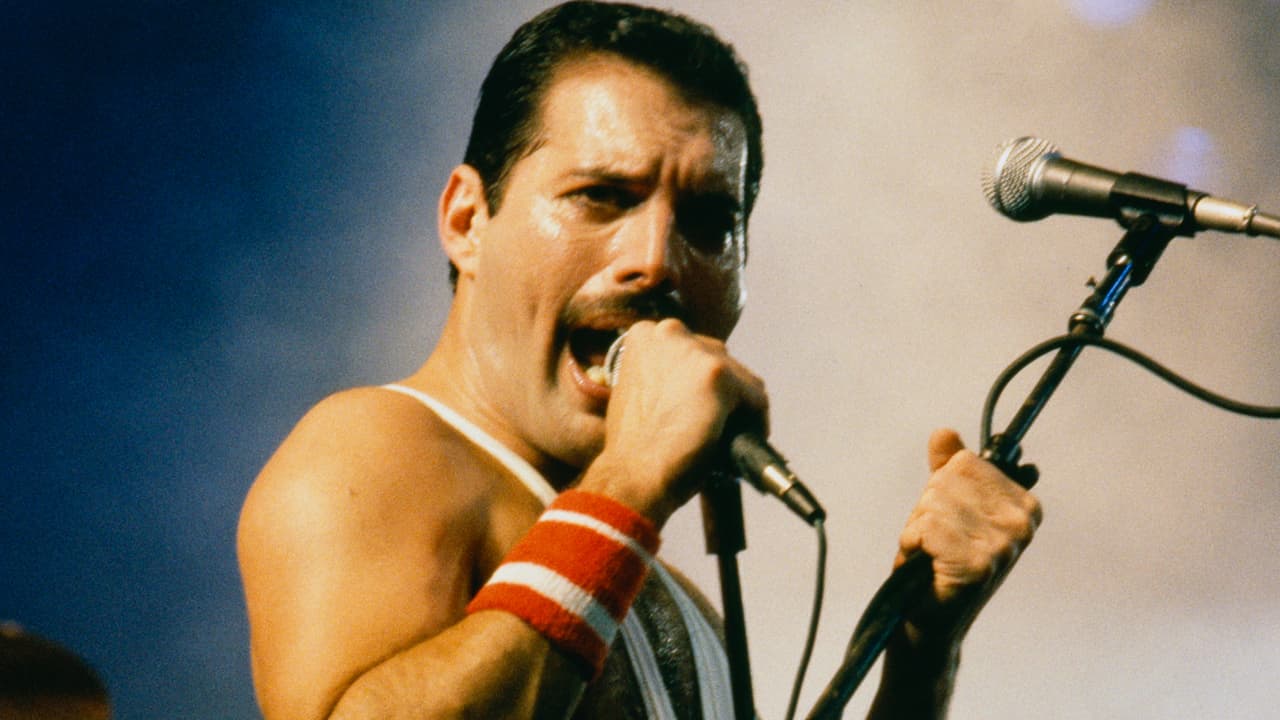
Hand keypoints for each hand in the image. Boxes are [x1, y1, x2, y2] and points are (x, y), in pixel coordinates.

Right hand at [582, 318, 767, 525]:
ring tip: (730, 437)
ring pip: (741, 377)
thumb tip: (699, 383)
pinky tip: (742, 444)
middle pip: (719, 358)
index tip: (702, 407)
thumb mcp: (640, 392)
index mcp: (645, 335)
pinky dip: (756, 422)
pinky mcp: (718, 374)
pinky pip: (756, 397)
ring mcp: (695, 352)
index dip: (700, 383)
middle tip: (718, 425)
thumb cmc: (634, 447)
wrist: (632, 477)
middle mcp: (668, 333)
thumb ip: (666, 375)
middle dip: (723, 392)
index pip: (693, 351)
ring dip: (739, 407)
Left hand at [895, 429, 1042, 645]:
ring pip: (935, 502)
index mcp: (1024, 505)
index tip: (951, 518)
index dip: (944, 487)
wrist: (928, 616)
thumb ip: (947, 469)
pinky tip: (928, 564)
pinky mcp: (978, 563)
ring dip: (919, 527)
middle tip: (937, 540)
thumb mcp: (944, 506)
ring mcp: (1003, 544)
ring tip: (932, 553)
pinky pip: (926, 527)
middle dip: (930, 506)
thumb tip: (944, 433)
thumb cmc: (937, 559)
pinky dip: (914, 543)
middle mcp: (1021, 522)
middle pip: (949, 479)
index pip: (967, 462)